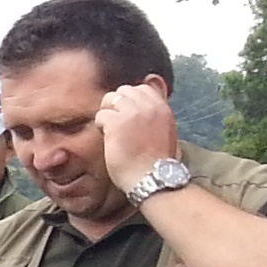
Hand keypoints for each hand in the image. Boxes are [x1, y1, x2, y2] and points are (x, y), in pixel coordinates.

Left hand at [97, 80, 180, 198]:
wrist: (152, 178)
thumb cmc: (157, 163)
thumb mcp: (166, 133)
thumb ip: (156, 118)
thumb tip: (143, 111)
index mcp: (163, 109)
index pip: (143, 89)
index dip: (131, 99)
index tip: (126, 114)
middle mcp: (150, 107)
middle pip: (125, 90)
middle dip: (117, 103)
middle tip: (115, 121)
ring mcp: (133, 113)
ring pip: (111, 98)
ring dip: (107, 112)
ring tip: (110, 130)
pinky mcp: (117, 123)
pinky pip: (101, 114)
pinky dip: (100, 125)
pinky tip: (106, 137)